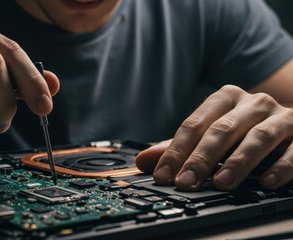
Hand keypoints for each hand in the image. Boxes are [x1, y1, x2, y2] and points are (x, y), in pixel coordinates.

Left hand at [136, 85, 292, 190]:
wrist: (289, 122)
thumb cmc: (243, 129)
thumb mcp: (211, 134)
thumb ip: (179, 147)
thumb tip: (143, 162)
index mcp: (225, 98)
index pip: (194, 124)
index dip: (176, 151)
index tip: (163, 174)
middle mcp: (253, 103)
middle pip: (222, 130)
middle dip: (201, 159)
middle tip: (186, 182)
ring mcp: (281, 117)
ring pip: (258, 138)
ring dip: (238, 162)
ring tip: (222, 183)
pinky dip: (280, 167)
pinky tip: (266, 182)